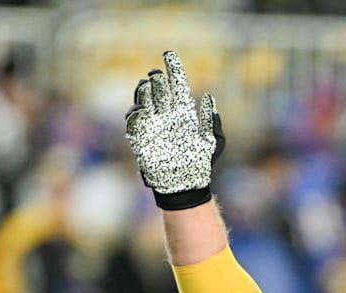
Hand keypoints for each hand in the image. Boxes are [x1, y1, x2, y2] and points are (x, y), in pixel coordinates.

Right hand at [125, 50, 224, 209]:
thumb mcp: (212, 142)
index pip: (177, 85)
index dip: (173, 69)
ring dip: (143, 91)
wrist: (183, 185)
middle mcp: (167, 116)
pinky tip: (140, 109)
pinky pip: (133, 121)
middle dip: (155, 79)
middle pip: (158, 90)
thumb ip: (210, 120)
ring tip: (147, 86)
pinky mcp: (140, 137)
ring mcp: (152, 125)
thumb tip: (209, 98)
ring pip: (144, 101)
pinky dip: (135, 112)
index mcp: (184, 113)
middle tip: (156, 74)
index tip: (169, 54)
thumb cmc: (200, 165)